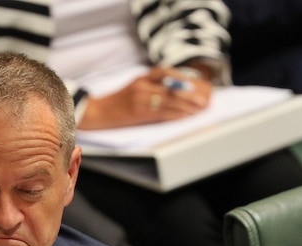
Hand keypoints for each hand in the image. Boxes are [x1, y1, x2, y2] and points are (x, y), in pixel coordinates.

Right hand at [78, 67, 211, 129]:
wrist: (98, 111)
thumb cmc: (118, 102)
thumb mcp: (134, 88)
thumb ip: (152, 87)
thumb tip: (176, 93)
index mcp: (141, 78)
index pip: (164, 71)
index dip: (180, 77)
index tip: (192, 84)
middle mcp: (141, 86)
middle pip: (170, 89)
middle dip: (188, 96)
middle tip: (202, 101)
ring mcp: (140, 100)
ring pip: (168, 102)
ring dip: (185, 108)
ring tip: (197, 111)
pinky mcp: (138, 113)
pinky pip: (161, 114)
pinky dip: (175, 115)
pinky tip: (183, 117)